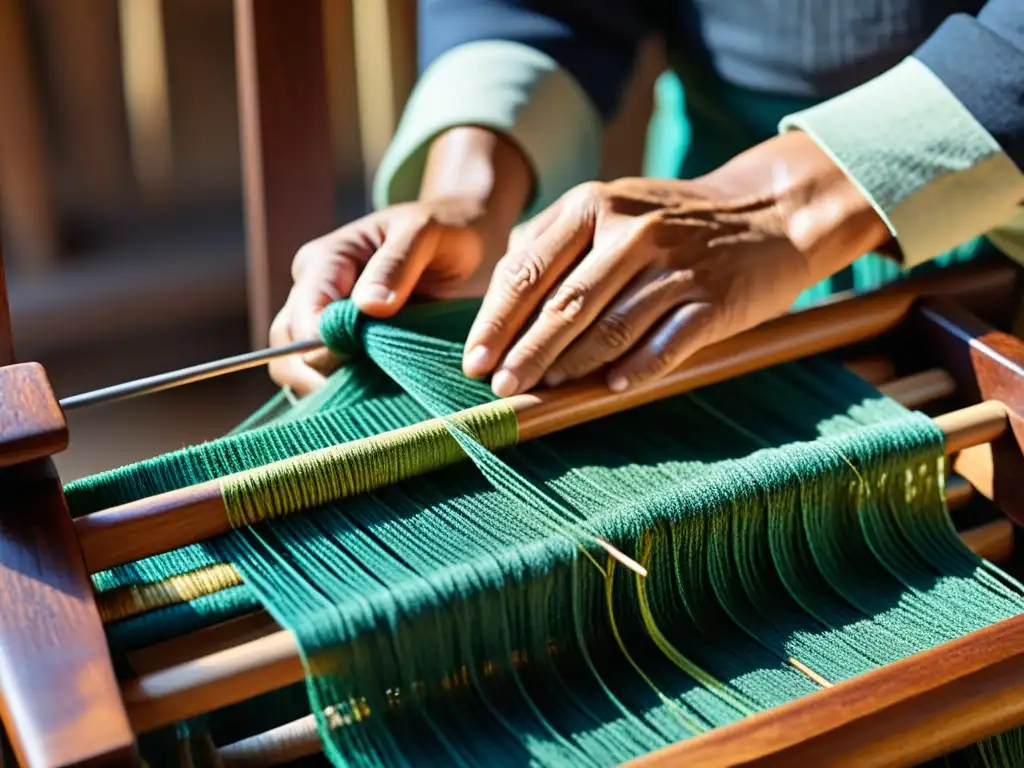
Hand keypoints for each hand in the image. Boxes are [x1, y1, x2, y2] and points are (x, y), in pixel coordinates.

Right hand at [269, 127, 532, 393]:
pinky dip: (347, 394)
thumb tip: (369, 307)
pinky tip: (378, 401)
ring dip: (331, 389)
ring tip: (375, 399)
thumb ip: (396, 264)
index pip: (304, 314)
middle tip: (369, 392)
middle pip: (287, 348)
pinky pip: (328, 380)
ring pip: (299, 370)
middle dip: (319, 375)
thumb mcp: (425, 234)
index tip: (361, 362)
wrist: (462, 241)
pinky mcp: (345, 348)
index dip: (324, 345)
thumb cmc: (442, 230)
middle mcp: (314, 293)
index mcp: (326, 261)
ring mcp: (325, 323)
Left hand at [461, 131, 890, 396]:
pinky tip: (610, 390)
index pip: (528, 270)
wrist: (769, 211)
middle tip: (499, 387)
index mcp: (593, 206)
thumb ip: (553, 240)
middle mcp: (632, 231)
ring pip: (611, 327)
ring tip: (543, 391)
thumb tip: (499, 293)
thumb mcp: (609, 206)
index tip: (474, 359)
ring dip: (572, 366)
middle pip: (563, 304)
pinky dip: (637, 368)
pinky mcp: (714, 298)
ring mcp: (676, 265)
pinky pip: (668, 342)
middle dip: (524, 351)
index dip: (496, 320)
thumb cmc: (671, 221)